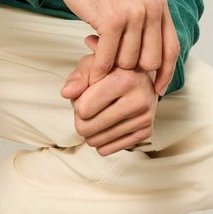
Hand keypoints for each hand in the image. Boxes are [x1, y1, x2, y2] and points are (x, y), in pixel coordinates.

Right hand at [52, 0, 178, 92]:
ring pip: (128, 62)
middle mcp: (151, 8)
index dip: (166, 73)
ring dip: (112, 69)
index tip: (157, 90)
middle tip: (115, 71)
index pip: (171, 48)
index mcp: (159, 4)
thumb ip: (146, 20)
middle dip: (132, 71)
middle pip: (150, 61)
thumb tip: (151, 57)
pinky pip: (108, 58)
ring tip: (99, 60)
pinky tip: (92, 70)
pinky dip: (99, 69)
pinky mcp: (111, 20)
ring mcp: (132, 14)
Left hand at [61, 37, 157, 154]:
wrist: (143, 75)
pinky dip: (100, 140)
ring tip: (97, 115)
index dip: (77, 103)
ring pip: (96, 141)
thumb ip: (77, 78)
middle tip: (88, 108)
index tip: (85, 94)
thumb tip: (66, 93)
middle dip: (80, 119)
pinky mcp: (146, 132)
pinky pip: (107, 149)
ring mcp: (144, 118)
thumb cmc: (113, 70)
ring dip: (90, 131)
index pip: (83, 108)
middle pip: (87, 127)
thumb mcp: (93, 64)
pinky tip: (106, 126)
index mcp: (125, 79)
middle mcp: (139, 100)